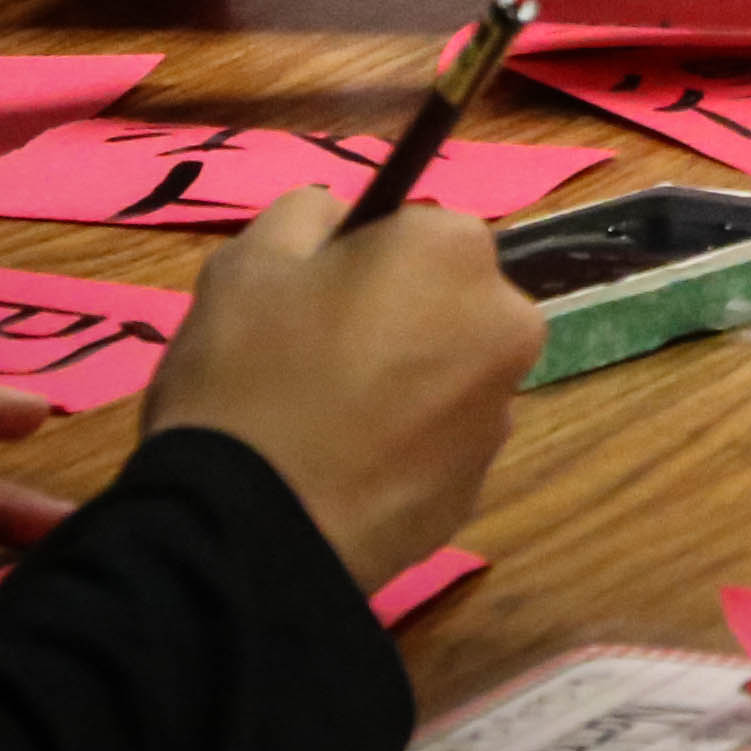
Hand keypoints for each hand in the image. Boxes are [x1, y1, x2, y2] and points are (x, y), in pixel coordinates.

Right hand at [138, 187, 537, 592]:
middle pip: (446, 303)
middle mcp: (506, 323)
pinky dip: (401, 452)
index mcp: (457, 250)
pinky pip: (436, 447)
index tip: (311, 298)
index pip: (417, 231)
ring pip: (446, 376)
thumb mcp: (247, 261)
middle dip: (396, 320)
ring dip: (403, 388)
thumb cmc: (246, 377)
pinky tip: (339, 474)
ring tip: (322, 428)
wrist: (244, 535)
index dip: (361, 261)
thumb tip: (344, 222)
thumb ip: (308, 215)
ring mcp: (499, 413)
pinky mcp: (476, 490)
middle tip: (313, 362)